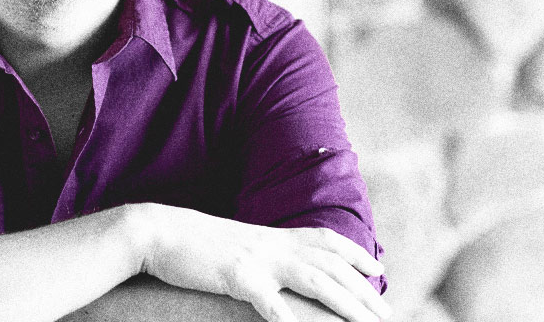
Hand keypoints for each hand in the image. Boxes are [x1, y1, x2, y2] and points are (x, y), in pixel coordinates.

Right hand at [134, 204, 390, 321]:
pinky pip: (269, 300)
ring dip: (346, 304)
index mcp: (270, 235)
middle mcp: (271, 244)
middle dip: (363, 292)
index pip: (323, 239)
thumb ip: (257, 251)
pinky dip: (289, 317)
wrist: (156, 231)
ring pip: (314, 280)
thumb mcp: (231, 243)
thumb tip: (273, 265)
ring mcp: (256, 259)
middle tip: (387, 316)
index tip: (376, 269)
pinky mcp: (236, 276)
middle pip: (330, 266)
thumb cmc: (190, 243)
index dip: (353, 253)